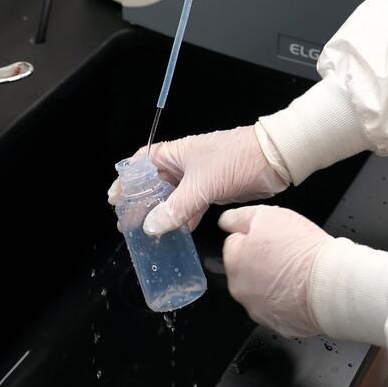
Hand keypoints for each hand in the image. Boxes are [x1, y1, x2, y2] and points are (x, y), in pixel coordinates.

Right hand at [107, 126, 288, 235]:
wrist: (273, 159)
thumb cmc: (237, 159)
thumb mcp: (202, 185)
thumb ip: (176, 208)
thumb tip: (152, 226)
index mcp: (176, 153)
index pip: (142, 162)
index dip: (127, 179)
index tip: (114, 198)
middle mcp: (184, 163)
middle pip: (155, 182)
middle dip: (141, 201)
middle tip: (127, 222)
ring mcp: (199, 177)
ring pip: (172, 197)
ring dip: (161, 213)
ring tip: (146, 232)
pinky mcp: (213, 190)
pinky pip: (190, 206)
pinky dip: (182, 218)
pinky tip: (176, 233)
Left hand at [219, 205, 331, 337]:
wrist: (330, 285)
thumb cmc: (302, 251)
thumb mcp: (267, 216)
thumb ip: (239, 217)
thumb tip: (225, 220)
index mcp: (234, 262)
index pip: (234, 243)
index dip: (254, 236)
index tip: (271, 236)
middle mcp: (241, 290)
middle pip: (246, 268)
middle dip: (261, 260)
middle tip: (286, 252)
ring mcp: (259, 311)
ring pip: (262, 289)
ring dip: (273, 281)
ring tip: (297, 271)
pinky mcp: (279, 326)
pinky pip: (279, 308)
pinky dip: (287, 300)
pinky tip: (301, 289)